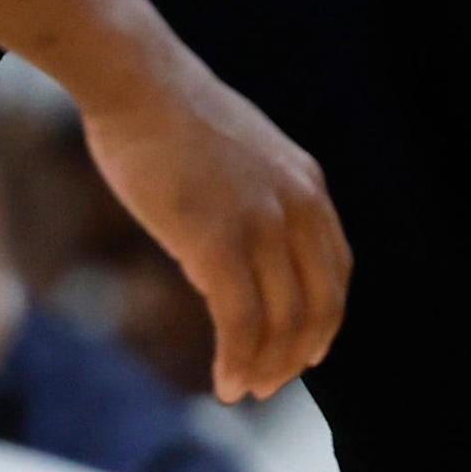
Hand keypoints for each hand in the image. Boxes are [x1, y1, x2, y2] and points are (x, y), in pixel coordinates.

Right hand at [80, 56, 352, 399]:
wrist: (136, 82)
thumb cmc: (168, 116)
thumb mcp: (239, 155)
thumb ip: (255, 199)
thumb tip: (235, 250)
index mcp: (307, 185)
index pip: (334, 272)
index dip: (322, 322)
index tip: (303, 352)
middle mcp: (297, 207)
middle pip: (316, 306)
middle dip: (294, 356)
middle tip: (268, 385)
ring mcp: (261, 224)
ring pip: (280, 322)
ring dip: (264, 368)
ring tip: (242, 389)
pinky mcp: (219, 242)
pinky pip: (239, 321)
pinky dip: (236, 360)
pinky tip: (224, 379)